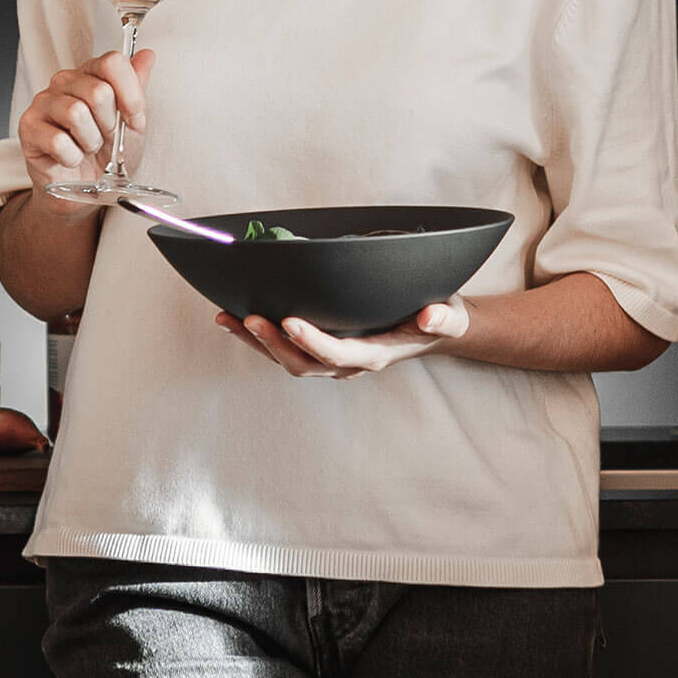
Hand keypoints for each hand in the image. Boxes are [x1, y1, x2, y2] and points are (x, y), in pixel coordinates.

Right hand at [18, 46, 155, 203]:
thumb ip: (137, 87)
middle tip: (103, 137)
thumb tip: (146, 55)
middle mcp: (64, 82)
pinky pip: (58, 141)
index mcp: (90, 74)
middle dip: (109, 125)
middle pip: (98, 92)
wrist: (84, 188)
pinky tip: (69, 158)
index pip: (112, 63)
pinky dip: (72, 157)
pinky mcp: (28, 127)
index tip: (133, 119)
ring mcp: (43, 102)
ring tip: (85, 147)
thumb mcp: (131, 122)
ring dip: (89, 141)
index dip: (130, 95)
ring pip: (76, 114)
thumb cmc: (105, 153)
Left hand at [215, 298, 471, 378]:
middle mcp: (349, 362)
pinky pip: (285, 348)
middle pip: (303, 362)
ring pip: (287, 358)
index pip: (338, 353)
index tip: (289, 320)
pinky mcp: (322, 347)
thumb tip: (431, 316)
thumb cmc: (439, 316)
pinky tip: (236, 318)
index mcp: (375, 354)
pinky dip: (259, 336)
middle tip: (248, 318)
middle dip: (272, 343)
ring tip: (227, 318)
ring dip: (256, 342)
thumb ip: (443, 317)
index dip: (313, 341)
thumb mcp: (449, 315)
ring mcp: (333, 358)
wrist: (433, 325)